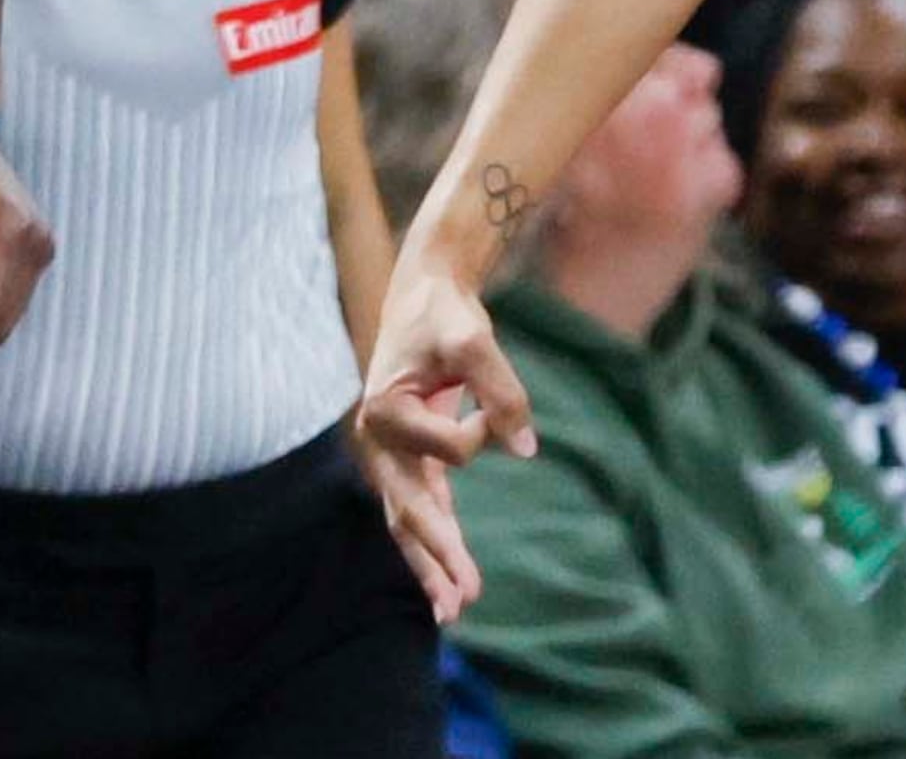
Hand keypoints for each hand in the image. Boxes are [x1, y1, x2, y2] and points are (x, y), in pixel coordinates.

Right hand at [356, 264, 536, 620]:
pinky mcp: (409, 455)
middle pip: (408, 511)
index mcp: (384, 410)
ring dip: (431, 564)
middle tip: (461, 603)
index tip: (491, 404)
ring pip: (407, 519)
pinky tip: (451, 574)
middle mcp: (378, 439)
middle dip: (436, 559)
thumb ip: (502, 392)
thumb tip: (527, 449)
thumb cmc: (444, 314)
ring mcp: (390, 452)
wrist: (425, 295)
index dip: (483, 430)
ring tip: (455, 610)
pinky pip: (419, 506)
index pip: (448, 451)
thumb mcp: (473, 340)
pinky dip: (435, 539)